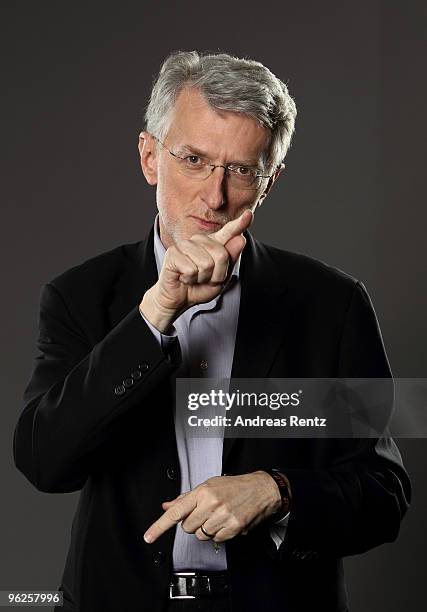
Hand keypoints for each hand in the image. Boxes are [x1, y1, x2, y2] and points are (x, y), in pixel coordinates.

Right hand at [140, 209, 252, 332]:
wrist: (179, 299)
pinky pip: (191, 269)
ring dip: (202, 278)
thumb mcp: (221, 278)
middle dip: (216, 275)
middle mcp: (199, 240)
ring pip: (206, 263)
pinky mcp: (173, 253)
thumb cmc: (199, 287)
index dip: (239, 224)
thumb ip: (231, 259)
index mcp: (213, 244)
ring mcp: (185, 244)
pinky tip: (183, 278)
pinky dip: (190, 280)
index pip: (229, 231)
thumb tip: (240, 238)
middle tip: (205, 279)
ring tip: (194, 278)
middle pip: (221, 255)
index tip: (249, 214)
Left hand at [143, 471, 280, 543]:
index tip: (148, 537)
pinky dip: (220, 534)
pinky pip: (216, 540)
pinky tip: (226, 522)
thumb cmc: (233, 486)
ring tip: (218, 516)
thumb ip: (186, 499)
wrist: (260, 489)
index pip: (176, 511)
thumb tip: (167, 506)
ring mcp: (223, 516)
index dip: (160, 526)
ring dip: (207, 529)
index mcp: (202, 491)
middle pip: (188, 527)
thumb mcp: (208, 486)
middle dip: (194, 523)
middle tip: (205, 513)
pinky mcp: (233, 527)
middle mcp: (211, 504)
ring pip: (202, 535)